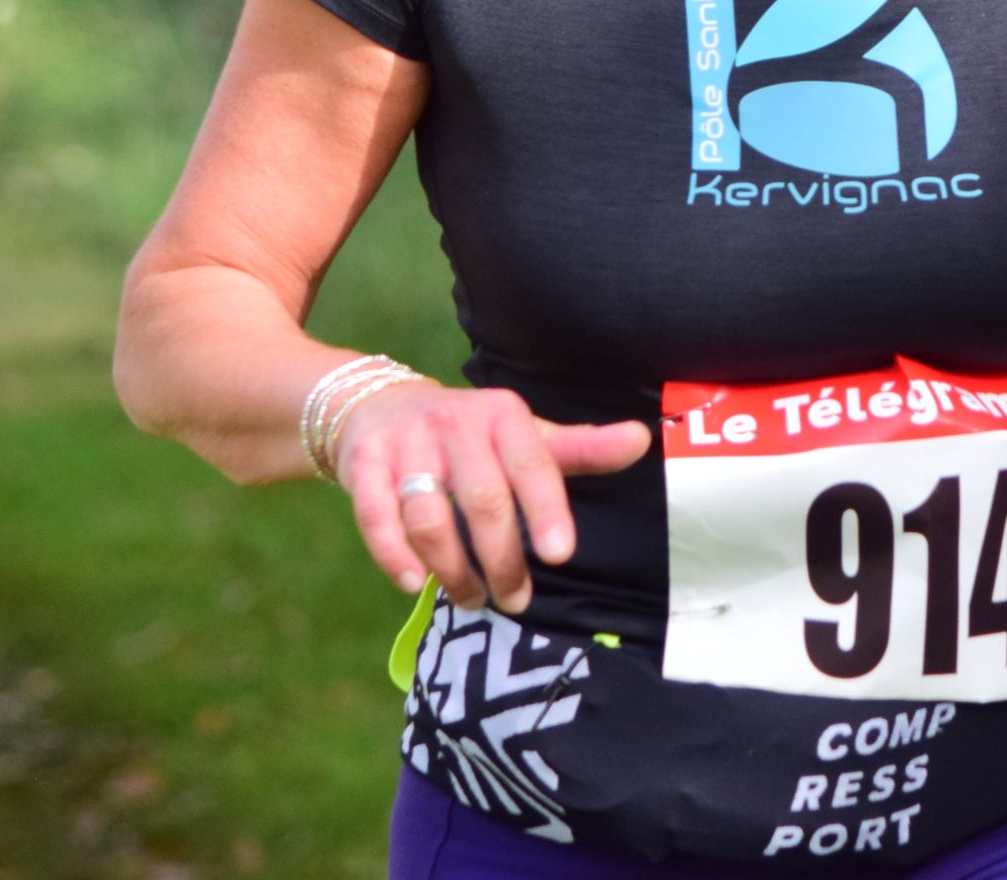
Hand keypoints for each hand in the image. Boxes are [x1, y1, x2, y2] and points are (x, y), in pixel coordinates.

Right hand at [335, 382, 652, 614]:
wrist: (380, 406)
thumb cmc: (472, 436)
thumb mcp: (527, 436)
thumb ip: (582, 448)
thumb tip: (643, 440)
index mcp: (502, 413)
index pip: (531, 463)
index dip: (547, 509)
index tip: (561, 555)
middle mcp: (454, 421)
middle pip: (482, 500)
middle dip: (501, 559)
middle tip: (516, 598)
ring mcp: (405, 441)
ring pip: (429, 516)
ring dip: (452, 568)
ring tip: (472, 599)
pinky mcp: (363, 462)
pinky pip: (375, 516)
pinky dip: (394, 555)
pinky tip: (415, 584)